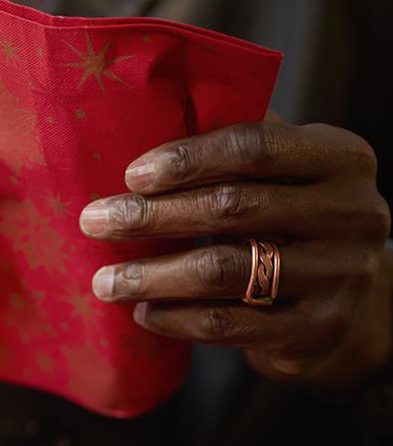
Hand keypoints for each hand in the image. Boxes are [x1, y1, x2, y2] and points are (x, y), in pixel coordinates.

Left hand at [79, 119, 392, 387]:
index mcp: (341, 159)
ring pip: (224, 272)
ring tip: (104, 281)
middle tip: (94, 222)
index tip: (130, 175)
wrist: (351, 304)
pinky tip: (143, 311)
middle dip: (151, 216)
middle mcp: (351, 214)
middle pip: (232, 208)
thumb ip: (239, 144)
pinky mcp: (316, 329)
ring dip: (152, 276)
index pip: (254, 147)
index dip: (188, 159)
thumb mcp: (289, 172)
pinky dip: (176, 318)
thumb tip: (146, 115)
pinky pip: (229, 324)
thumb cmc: (296, 219)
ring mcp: (337, 275)